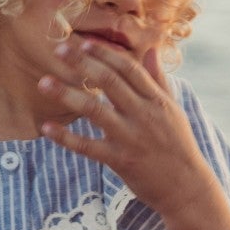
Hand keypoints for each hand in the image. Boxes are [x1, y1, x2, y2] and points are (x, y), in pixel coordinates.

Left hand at [36, 39, 211, 218]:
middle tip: (58, 50)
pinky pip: (87, 146)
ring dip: (67, 94)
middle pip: (109, 82)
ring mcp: (131, 137)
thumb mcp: (173, 109)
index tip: (84, 42)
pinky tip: (46, 127)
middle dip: (82, 63)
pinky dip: (65, 137)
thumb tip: (150, 50)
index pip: (129, 69)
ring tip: (44, 82)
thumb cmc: (177, 145)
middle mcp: (144, 114)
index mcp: (157, 100)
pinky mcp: (120, 160)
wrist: (186, 187)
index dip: (105, 54)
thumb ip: (158, 79)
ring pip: (94, 110)